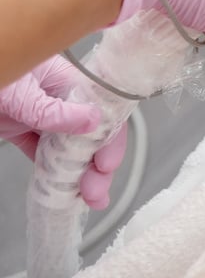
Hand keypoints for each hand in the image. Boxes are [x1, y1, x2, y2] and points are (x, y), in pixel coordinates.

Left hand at [0, 56, 126, 208]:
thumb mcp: (23, 94)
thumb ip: (55, 110)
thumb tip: (93, 121)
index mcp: (68, 80)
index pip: (104, 110)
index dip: (110, 138)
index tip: (107, 164)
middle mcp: (60, 98)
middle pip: (90, 135)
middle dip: (96, 167)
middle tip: (96, 192)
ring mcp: (40, 115)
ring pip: (68, 148)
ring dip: (79, 174)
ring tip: (86, 197)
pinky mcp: (21, 129)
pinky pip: (42, 154)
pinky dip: (51, 172)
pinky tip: (62, 187)